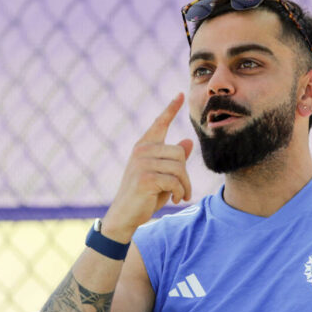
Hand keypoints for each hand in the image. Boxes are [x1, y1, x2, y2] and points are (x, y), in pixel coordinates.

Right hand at [103, 94, 193, 241]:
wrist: (125, 216)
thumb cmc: (145, 195)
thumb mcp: (162, 175)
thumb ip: (173, 159)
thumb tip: (187, 141)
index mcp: (144, 146)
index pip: (159, 123)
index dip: (171, 108)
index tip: (181, 94)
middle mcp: (141, 151)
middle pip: (179, 153)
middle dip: (185, 175)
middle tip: (183, 190)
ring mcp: (141, 163)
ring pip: (179, 167)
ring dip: (184, 186)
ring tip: (179, 196)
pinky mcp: (145, 178)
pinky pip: (175, 181)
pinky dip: (180, 193)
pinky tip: (174, 200)